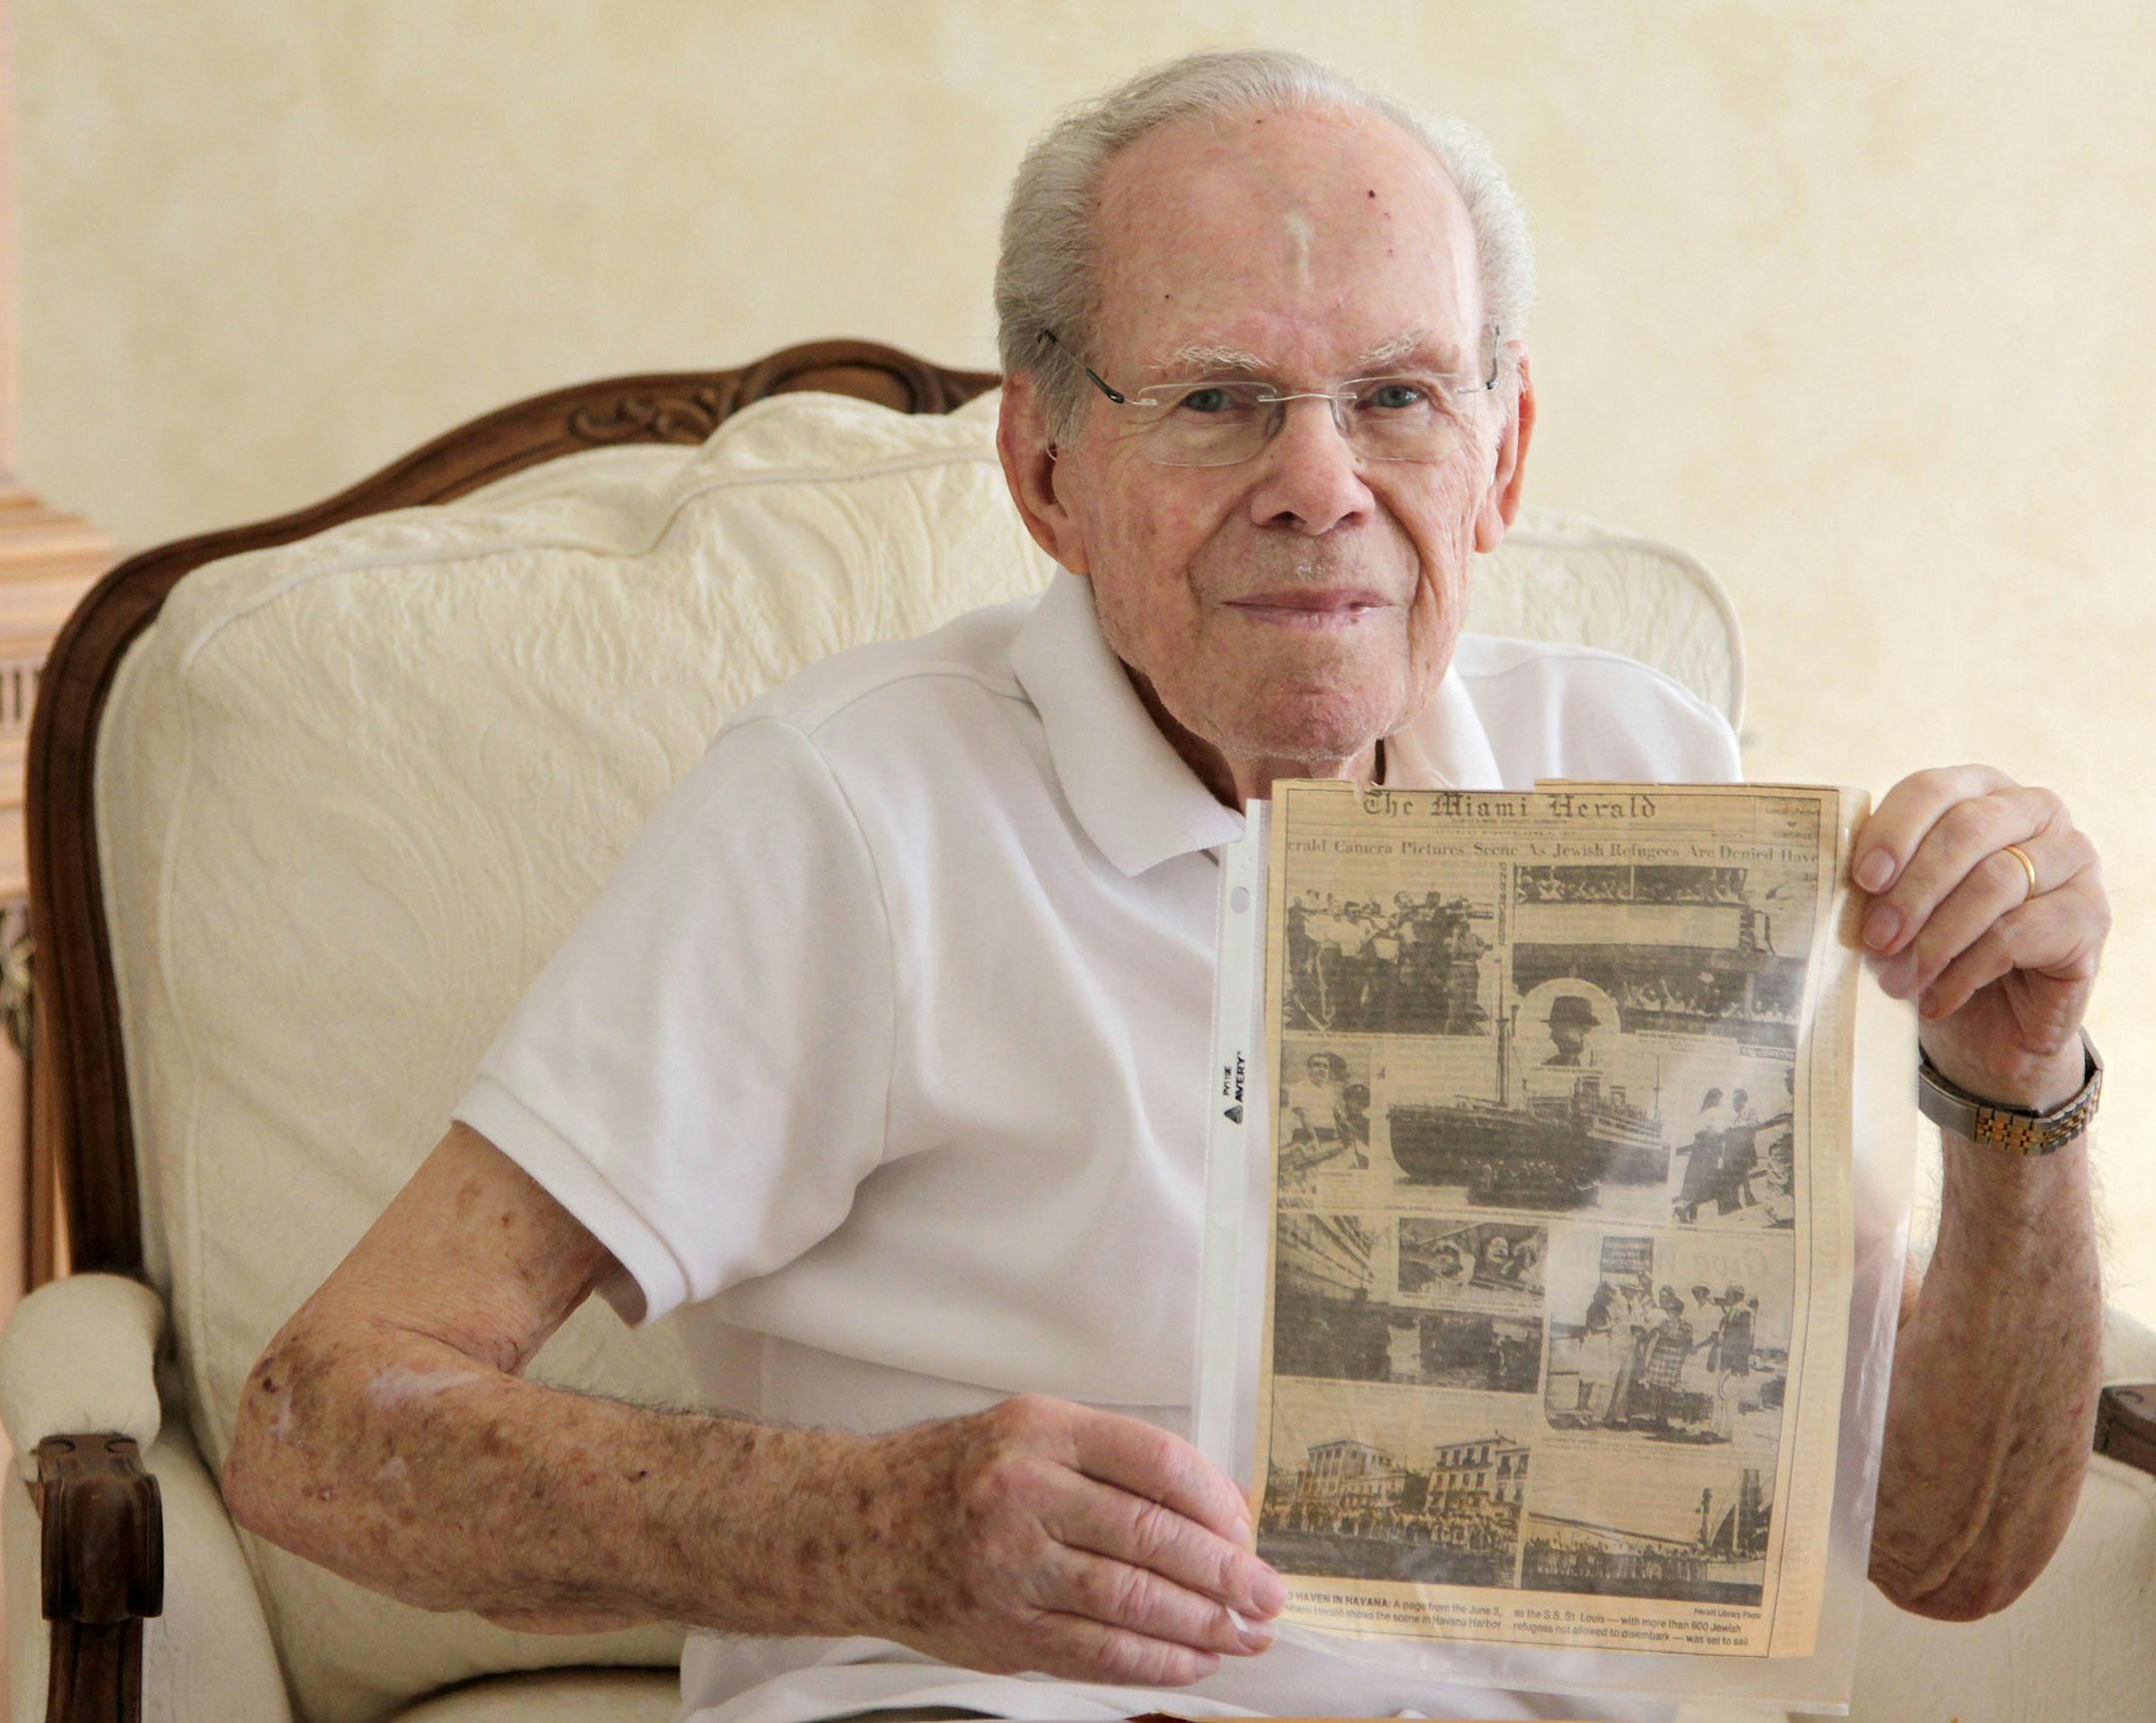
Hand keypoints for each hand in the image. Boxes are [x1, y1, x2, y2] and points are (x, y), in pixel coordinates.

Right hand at [841, 1394, 1284, 1686]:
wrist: (855, 1527)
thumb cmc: (956, 1476)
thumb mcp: (1032, 1436)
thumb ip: (1117, 1463)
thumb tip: (1222, 1506)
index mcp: (1042, 1430)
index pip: (1155, 1461)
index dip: (1217, 1502)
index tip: (1248, 1530)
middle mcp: (1025, 1492)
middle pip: (1152, 1536)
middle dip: (1226, 1574)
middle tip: (1269, 1597)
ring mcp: (1011, 1565)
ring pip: (1132, 1601)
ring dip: (1203, 1626)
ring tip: (1244, 1635)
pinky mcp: (1004, 1628)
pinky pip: (1098, 1652)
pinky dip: (1156, 1662)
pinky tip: (1192, 1662)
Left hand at [1854, 766, 2107, 1108]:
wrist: (1989, 1023)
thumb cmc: (1932, 947)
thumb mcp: (1896, 906)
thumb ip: (1876, 882)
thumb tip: (1829, 882)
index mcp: (1978, 790)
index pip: (1932, 789)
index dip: (1894, 831)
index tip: (1863, 880)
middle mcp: (2035, 811)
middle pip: (1968, 830)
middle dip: (1913, 890)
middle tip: (1875, 940)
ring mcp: (2073, 859)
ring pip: (1995, 882)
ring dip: (1935, 938)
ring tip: (1897, 981)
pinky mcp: (2091, 915)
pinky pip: (2020, 934)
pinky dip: (1966, 971)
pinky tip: (1935, 1000)